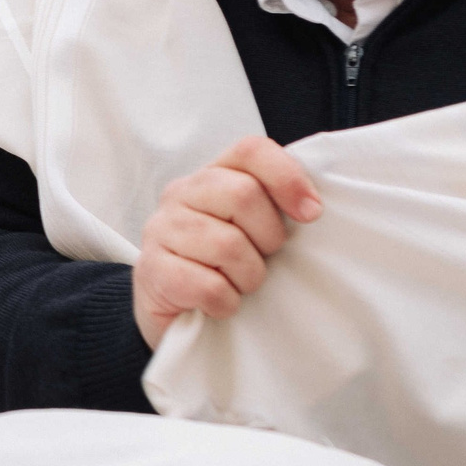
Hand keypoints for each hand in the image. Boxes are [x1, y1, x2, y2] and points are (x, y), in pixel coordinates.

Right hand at [131, 136, 322, 348]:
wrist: (175, 314)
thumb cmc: (223, 268)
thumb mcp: (251, 230)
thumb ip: (273, 206)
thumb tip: (313, 207)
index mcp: (210, 176)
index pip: (251, 151)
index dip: (287, 177)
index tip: (311, 214)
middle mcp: (180, 193)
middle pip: (242, 194)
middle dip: (268, 237)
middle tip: (264, 259)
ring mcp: (160, 229)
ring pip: (227, 245)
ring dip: (248, 276)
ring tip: (239, 285)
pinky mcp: (151, 269)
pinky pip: (208, 286)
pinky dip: (226, 303)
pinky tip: (220, 304)